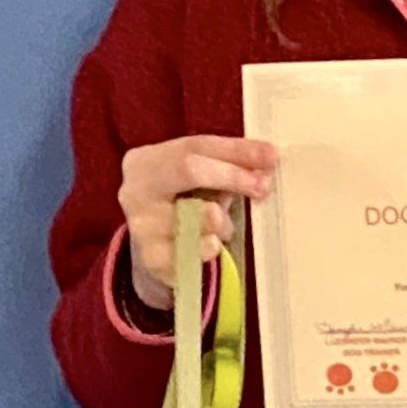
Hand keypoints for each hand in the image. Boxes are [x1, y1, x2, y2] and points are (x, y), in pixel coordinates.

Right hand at [119, 134, 275, 308]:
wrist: (154, 247)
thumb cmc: (182, 203)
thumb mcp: (200, 179)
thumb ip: (229, 165)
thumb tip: (267, 160)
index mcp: (146, 161)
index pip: (196, 146)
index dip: (236, 150)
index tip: (271, 156)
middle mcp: (135, 191)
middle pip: (189, 170)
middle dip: (231, 177)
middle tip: (262, 187)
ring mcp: (140, 227)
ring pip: (194, 216)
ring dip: (222, 221)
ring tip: (223, 225)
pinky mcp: (152, 261)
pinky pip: (192, 253)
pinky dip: (209, 248)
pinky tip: (212, 245)